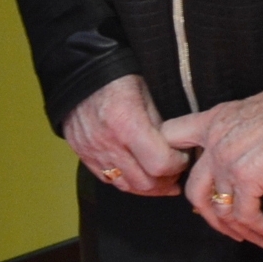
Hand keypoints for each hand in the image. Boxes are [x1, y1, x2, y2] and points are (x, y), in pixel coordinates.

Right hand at [62, 74, 186, 196]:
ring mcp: (93, 152)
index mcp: (127, 123)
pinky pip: (109, 180)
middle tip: (174, 171)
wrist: (80, 74)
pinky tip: (135, 173)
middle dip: (166, 181)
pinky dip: (126, 181)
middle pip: (145, 183)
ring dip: (147, 187)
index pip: (160, 163)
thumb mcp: (146, 97)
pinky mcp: (83, 155)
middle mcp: (109, 143)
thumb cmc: (118, 80)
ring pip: (127, 187)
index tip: (182, 157)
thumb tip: (174, 152)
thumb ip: (159, 128)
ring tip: (158, 178)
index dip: (178, 165)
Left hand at [159, 93, 262, 245]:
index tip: (193, 178)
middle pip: (194, 191)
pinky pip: (244, 215)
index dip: (173, 159)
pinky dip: (257, 229)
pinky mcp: (248, 179)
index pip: (171, 136)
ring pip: (220, 210)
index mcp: (209, 123)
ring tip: (255, 237)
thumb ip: (228, 132)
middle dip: (209, 217)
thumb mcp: (242, 110)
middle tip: (227, 226)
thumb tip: (233, 156)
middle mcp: (213, 144)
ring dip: (238, 230)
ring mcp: (227, 163)